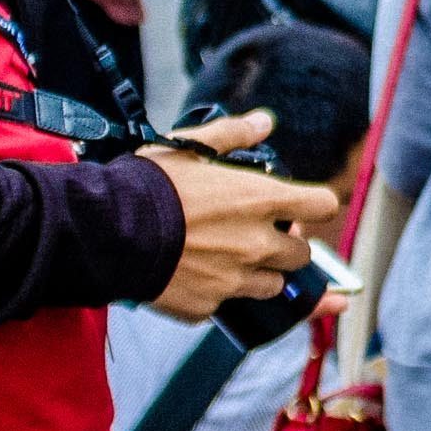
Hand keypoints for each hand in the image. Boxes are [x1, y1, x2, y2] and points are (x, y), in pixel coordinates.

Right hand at [140, 111, 342, 320]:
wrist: (108, 232)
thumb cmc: (150, 186)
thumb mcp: (191, 148)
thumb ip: (233, 135)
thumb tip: (264, 122)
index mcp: (261, 200)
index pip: (322, 205)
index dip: (317, 204)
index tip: (306, 206)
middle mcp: (256, 244)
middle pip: (302, 254)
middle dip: (288, 245)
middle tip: (260, 233)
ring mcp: (233, 281)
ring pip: (271, 286)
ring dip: (261, 274)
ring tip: (231, 257)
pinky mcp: (206, 308)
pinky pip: (225, 304)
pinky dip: (217, 293)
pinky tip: (195, 276)